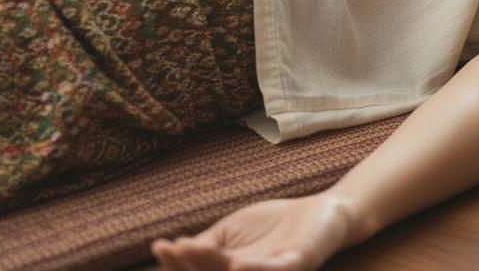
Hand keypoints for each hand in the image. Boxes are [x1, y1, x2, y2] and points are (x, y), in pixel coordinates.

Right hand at [152, 192, 357, 270]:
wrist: (319, 214)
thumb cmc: (273, 227)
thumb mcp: (233, 233)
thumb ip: (208, 244)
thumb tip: (174, 250)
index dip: (179, 264)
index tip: (159, 246)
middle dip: (191, 265)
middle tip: (175, 247)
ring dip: (213, 267)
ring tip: (191, 250)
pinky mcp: (297, 265)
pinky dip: (255, 270)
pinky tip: (236, 265)